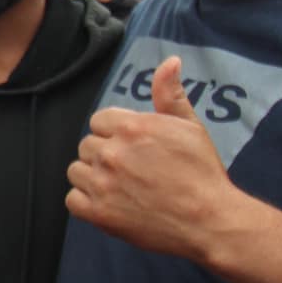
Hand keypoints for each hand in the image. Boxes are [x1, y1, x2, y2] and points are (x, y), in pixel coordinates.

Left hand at [65, 56, 240, 260]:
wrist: (209, 221)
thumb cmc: (202, 174)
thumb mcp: (190, 127)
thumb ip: (170, 94)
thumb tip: (170, 62)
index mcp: (132, 127)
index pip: (99, 120)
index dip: (114, 133)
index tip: (132, 147)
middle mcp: (112, 153)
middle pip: (87, 145)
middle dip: (104, 155)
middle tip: (131, 169)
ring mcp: (103, 184)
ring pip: (76, 171)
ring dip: (92, 177)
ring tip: (121, 186)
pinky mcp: (99, 213)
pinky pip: (72, 199)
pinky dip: (86, 202)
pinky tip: (110, 202)